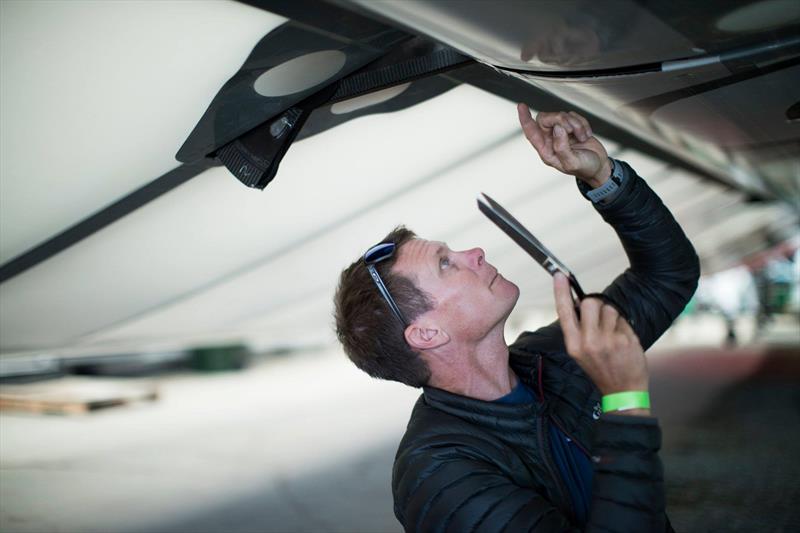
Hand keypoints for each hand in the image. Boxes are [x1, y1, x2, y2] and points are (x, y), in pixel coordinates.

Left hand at [517, 104, 610, 187]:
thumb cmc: (584, 168)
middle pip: (547, 119)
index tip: (521, 106)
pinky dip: (582, 123)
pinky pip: (573, 115)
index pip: (531, 132)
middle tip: (572, 130)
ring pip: (562, 116)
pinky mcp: (572, 126)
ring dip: (576, 124)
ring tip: (582, 137)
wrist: (599, 166)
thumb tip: (557, 129)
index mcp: (546, 151)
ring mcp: (561, 132)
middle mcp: (550, 140)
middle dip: (561, 120)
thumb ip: (562, 147)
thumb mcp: (572, 162)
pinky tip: (585, 135)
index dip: (525, 119)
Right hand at [553, 273, 649, 415]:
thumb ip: (578, 329)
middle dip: (595, 305)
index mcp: (573, 344)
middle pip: (590, 302)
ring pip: (609, 308)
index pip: (564, 311)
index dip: (561, 291)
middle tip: (599, 318)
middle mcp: (588, 342)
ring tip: (613, 335)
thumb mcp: (580, 353)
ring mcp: (607, 340)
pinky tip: (623, 342)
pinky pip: (623, 319)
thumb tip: (578, 303)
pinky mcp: (625, 340)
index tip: (559, 275)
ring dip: (612, 317)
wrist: (622, 391)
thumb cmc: (601, 368)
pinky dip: (624, 326)